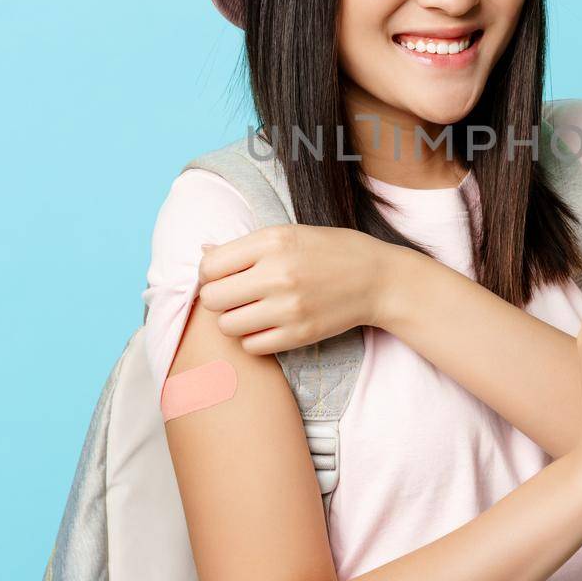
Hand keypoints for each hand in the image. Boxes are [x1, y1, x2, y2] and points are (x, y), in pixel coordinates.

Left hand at [197, 224, 405, 354]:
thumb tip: (203, 251)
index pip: (210, 266)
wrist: (378, 279)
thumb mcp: (290, 234)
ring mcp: (289, 307)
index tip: (223, 275)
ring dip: (234, 320)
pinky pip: (251, 346)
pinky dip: (253, 338)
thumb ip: (246, 245)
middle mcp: (278, 273)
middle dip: (218, 298)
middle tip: (235, 295)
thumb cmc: (331, 251)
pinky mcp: (299, 335)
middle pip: (213, 299)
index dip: (209, 273)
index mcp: (272, 241)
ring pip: (228, 326)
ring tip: (252, 310)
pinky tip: (268, 325)